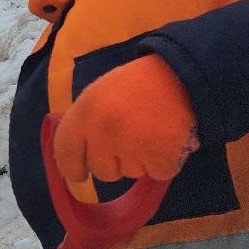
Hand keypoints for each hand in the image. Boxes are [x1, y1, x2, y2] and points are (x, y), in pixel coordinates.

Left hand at [55, 54, 198, 183]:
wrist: (182, 74)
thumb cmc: (136, 84)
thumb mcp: (98, 94)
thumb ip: (82, 125)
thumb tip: (72, 161)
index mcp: (85, 113)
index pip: (65, 153)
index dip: (71, 167)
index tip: (78, 173)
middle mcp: (105, 133)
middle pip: (101, 171)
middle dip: (112, 162)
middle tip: (128, 139)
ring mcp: (134, 148)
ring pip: (129, 174)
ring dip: (138, 161)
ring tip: (149, 131)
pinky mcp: (162, 158)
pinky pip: (156, 174)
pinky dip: (162, 162)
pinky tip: (165, 139)